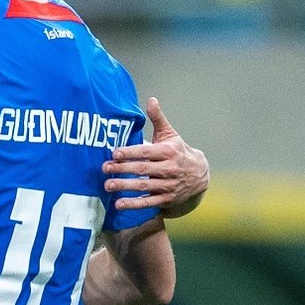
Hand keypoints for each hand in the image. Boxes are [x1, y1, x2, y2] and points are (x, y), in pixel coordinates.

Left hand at [103, 97, 207, 215]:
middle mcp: (169, 169)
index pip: (147, 152)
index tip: (114, 153)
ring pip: (144, 186)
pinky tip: (119, 204)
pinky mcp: (166, 199)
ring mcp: (168, 185)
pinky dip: (134, 204)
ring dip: (125, 187)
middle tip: (105, 168)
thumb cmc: (178, 151)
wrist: (200, 176)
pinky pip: (148, 203)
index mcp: (169, 152)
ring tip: (107, 185)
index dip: (131, 153)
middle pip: (143, 169)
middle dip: (123, 169)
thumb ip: (158, 119)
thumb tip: (151, 99)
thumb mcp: (170, 135)